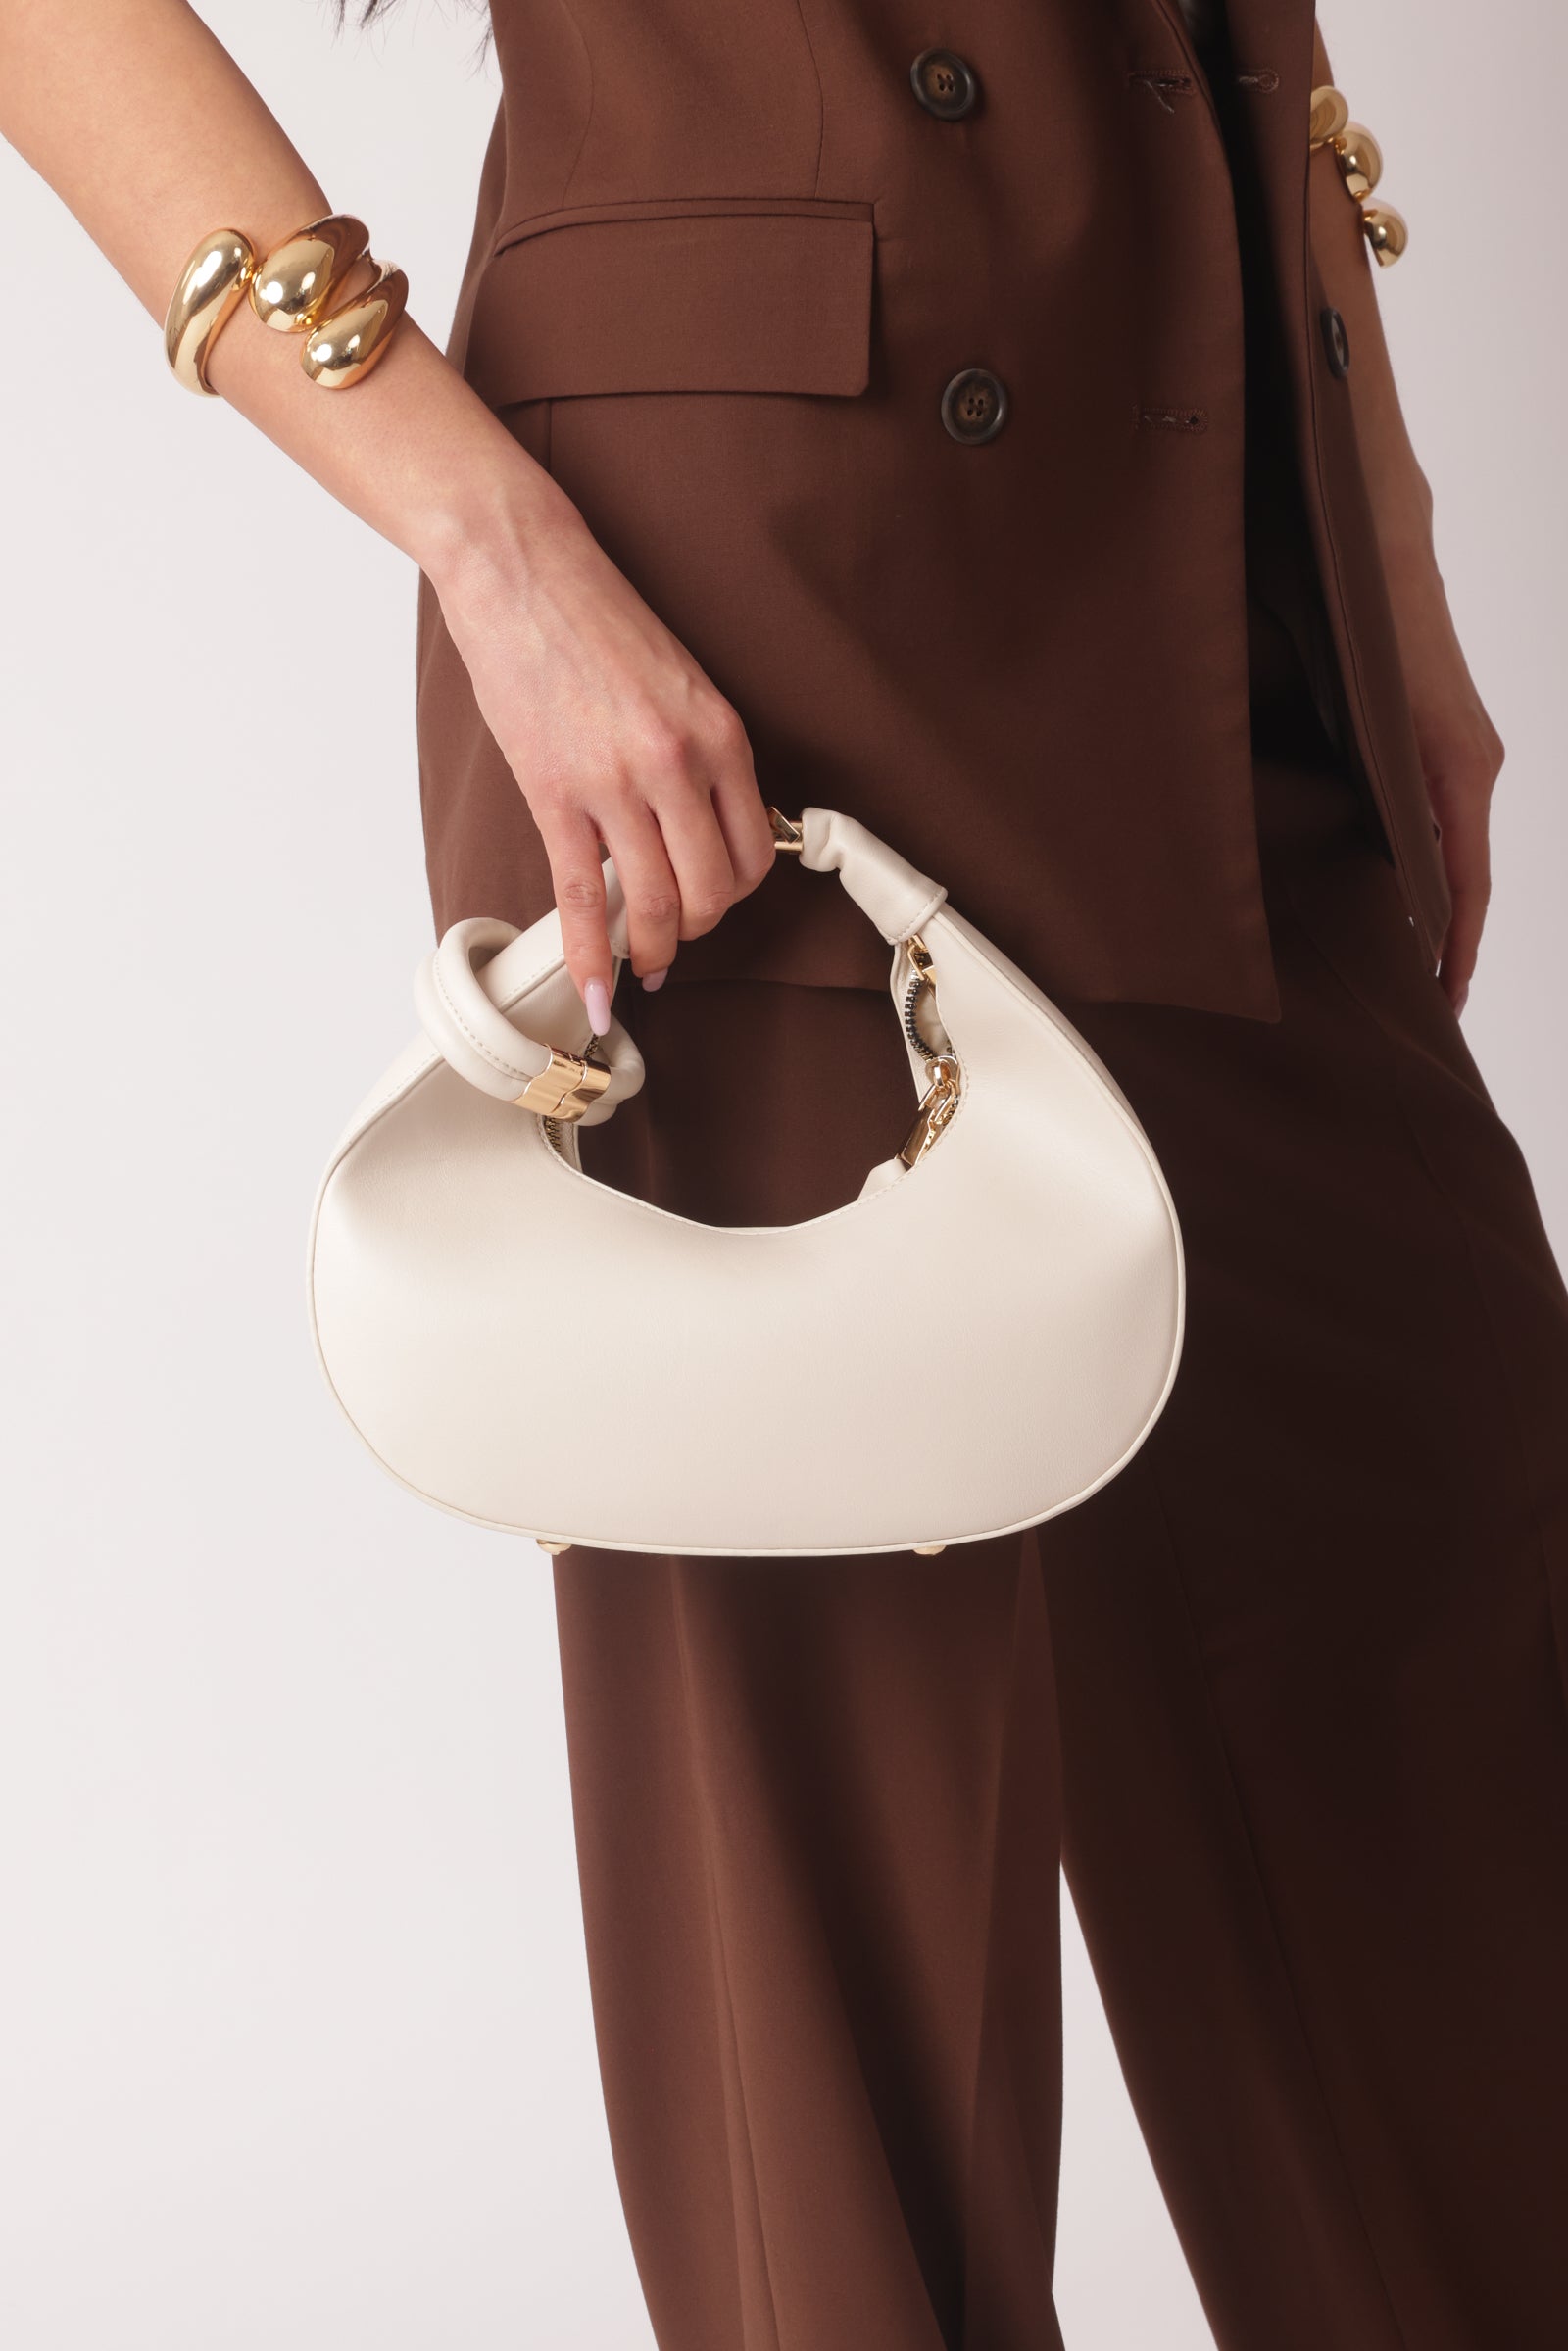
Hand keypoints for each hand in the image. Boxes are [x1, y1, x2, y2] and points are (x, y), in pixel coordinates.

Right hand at [429, 467, 775, 1030]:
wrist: (522, 572)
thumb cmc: (596, 619)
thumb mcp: (680, 684)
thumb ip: (699, 756)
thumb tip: (702, 826)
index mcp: (720, 735)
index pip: (754, 852)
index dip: (735, 893)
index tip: (713, 900)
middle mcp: (677, 765)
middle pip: (710, 893)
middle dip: (694, 930)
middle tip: (675, 936)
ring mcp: (615, 785)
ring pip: (654, 905)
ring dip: (651, 951)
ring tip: (641, 967)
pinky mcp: (555, 795)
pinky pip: (582, 898)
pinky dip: (590, 957)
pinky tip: (595, 992)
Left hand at [1376, 487, 1503, 1019]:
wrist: (1373, 530)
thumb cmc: (1362, 608)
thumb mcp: (1365, 709)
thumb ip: (1377, 787)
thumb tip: (1377, 872)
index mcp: (1457, 767)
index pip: (1466, 886)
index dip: (1453, 953)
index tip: (1441, 1005)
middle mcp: (1470, 765)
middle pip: (1460, 880)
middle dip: (1437, 950)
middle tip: (1408, 1015)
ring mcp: (1456, 752)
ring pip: (1444, 851)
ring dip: (1421, 911)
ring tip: (1391, 974)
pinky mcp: (1435, 739)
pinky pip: (1431, 821)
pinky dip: (1415, 868)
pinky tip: (1380, 898)